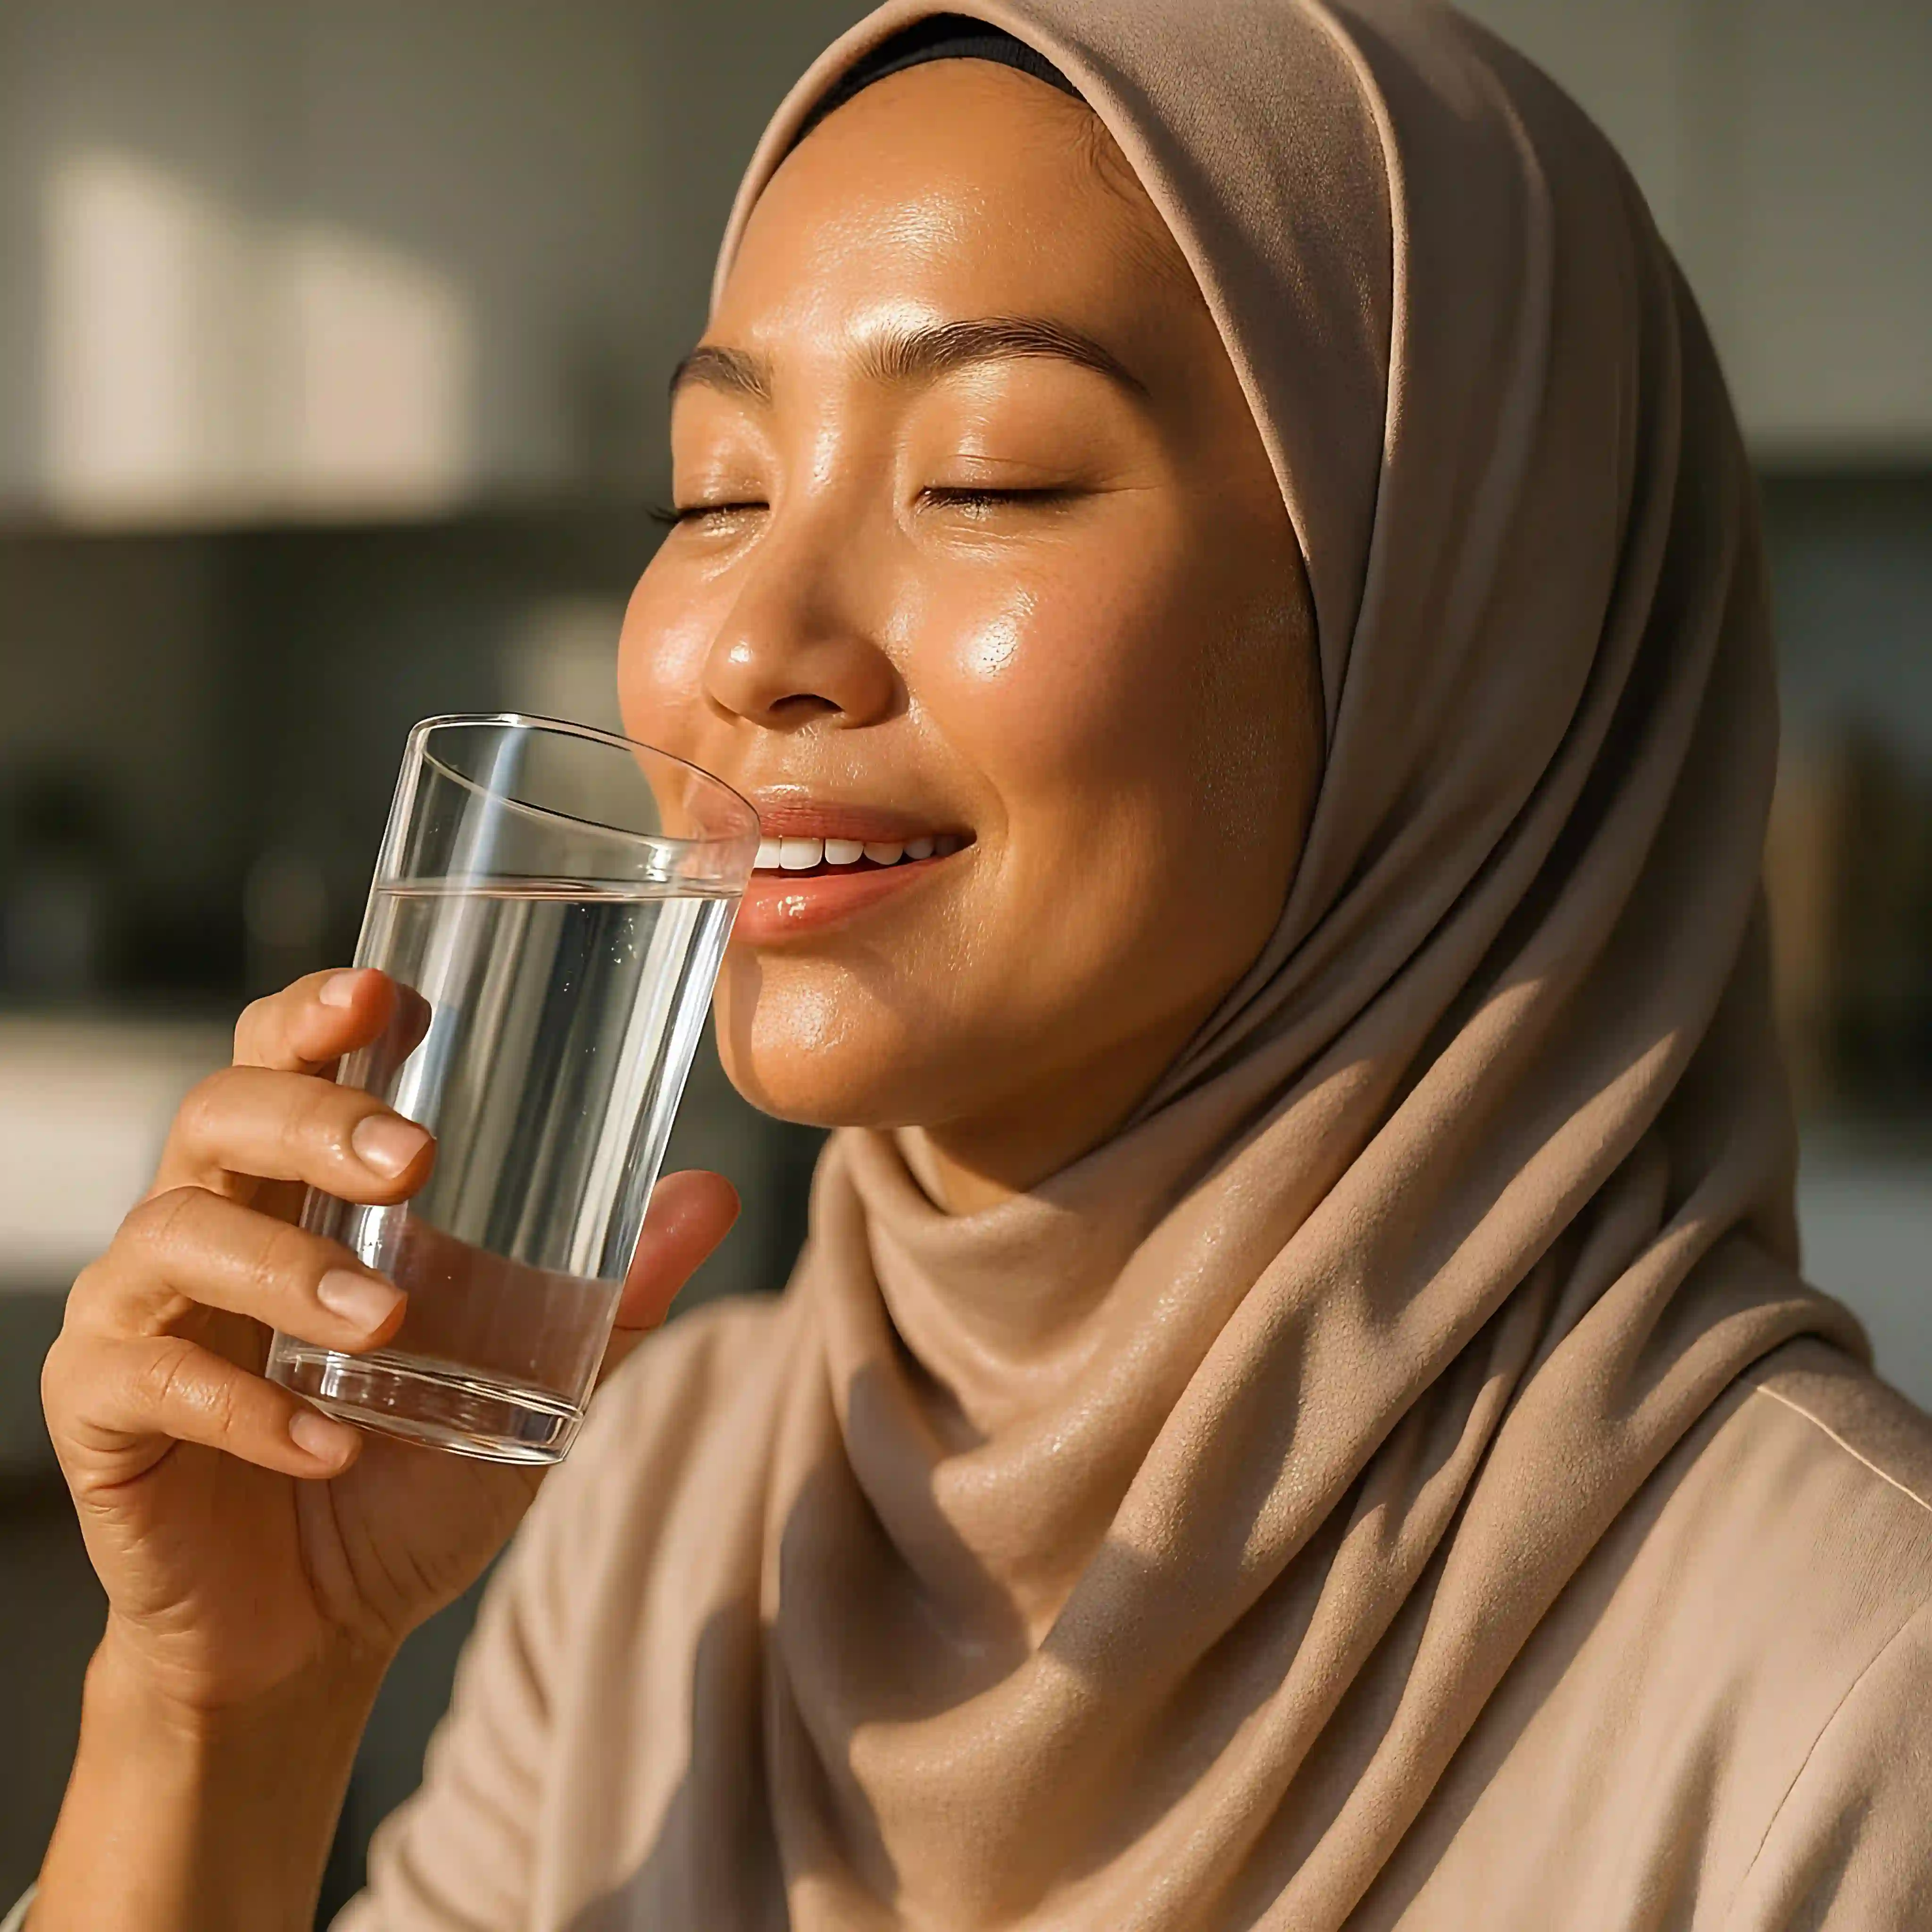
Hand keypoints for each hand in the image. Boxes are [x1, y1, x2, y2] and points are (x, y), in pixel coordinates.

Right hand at [39, 967, 739, 1715]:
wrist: (317, 1626)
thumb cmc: (411, 1470)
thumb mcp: (528, 1379)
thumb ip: (611, 1295)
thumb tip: (713, 1195)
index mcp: (296, 1188)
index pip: (279, 1057)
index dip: (314, 1012)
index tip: (383, 997)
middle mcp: (209, 1224)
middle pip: (220, 1113)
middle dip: (312, 1120)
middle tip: (414, 1162)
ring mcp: (140, 1313)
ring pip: (174, 1236)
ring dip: (289, 1270)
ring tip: (383, 1322)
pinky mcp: (99, 1412)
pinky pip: (142, 1380)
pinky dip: (242, 1409)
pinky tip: (326, 1443)